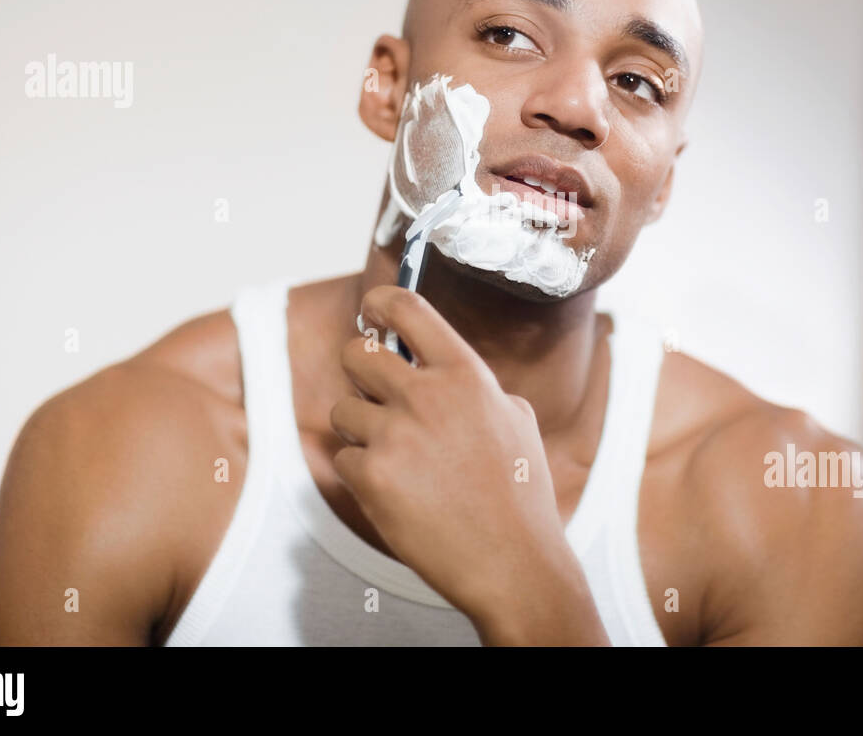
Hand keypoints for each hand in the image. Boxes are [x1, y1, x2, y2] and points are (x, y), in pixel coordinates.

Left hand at [333, 285, 577, 625]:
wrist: (513, 562)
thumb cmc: (518, 494)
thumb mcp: (515, 419)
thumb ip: (471, 386)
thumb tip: (433, 367)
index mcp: (466, 374)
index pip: (407, 308)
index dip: (380, 301)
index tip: (371, 308)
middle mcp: (427, 395)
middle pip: (356, 353)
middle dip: (360, 372)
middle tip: (376, 396)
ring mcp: (395, 435)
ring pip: (343, 411)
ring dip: (361, 431)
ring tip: (398, 459)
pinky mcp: (371, 477)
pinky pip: (343, 458)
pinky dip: (361, 475)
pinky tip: (397, 492)